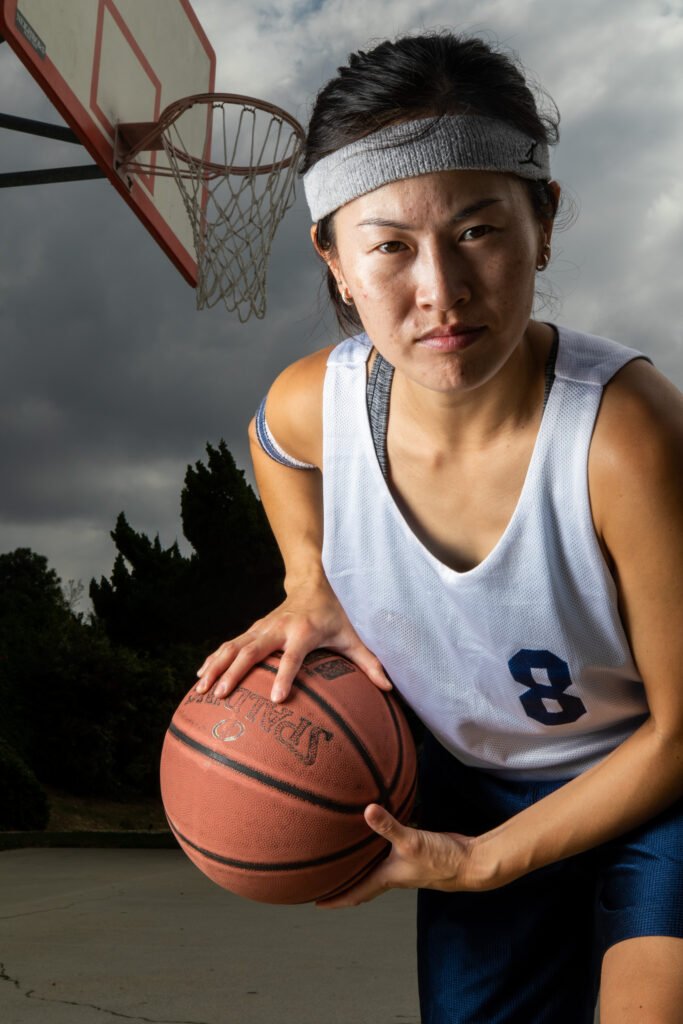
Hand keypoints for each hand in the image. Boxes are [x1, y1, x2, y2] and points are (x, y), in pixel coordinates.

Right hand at [195, 577, 390, 702]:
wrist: (310, 582)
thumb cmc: (332, 615)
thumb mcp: (351, 635)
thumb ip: (369, 662)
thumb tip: (390, 688)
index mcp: (303, 631)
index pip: (292, 657)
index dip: (285, 676)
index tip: (275, 699)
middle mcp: (278, 628)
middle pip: (253, 651)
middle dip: (235, 672)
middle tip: (222, 695)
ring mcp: (262, 627)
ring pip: (234, 646)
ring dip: (216, 666)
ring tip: (202, 689)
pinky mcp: (253, 629)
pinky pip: (230, 645)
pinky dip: (214, 659)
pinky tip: (200, 676)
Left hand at [316, 805, 480, 907]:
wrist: (470, 862)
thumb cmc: (440, 860)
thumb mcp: (412, 841)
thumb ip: (389, 826)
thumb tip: (367, 810)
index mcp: (387, 877)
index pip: (356, 893)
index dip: (336, 899)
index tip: (315, 903)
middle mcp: (393, 874)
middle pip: (362, 882)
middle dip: (343, 883)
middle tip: (322, 878)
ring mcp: (405, 864)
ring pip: (376, 866)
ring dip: (361, 864)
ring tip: (343, 855)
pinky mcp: (416, 852)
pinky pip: (391, 850)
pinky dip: (380, 843)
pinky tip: (377, 827)